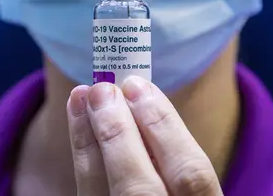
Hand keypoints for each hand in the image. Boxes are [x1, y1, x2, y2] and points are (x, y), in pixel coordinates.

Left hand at [67, 76, 222, 195]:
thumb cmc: (177, 193)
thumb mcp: (191, 186)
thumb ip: (175, 162)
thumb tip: (137, 98)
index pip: (190, 176)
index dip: (164, 127)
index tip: (138, 87)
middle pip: (140, 190)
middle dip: (118, 133)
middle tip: (102, 89)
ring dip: (88, 143)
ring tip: (81, 97)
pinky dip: (84, 164)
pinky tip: (81, 135)